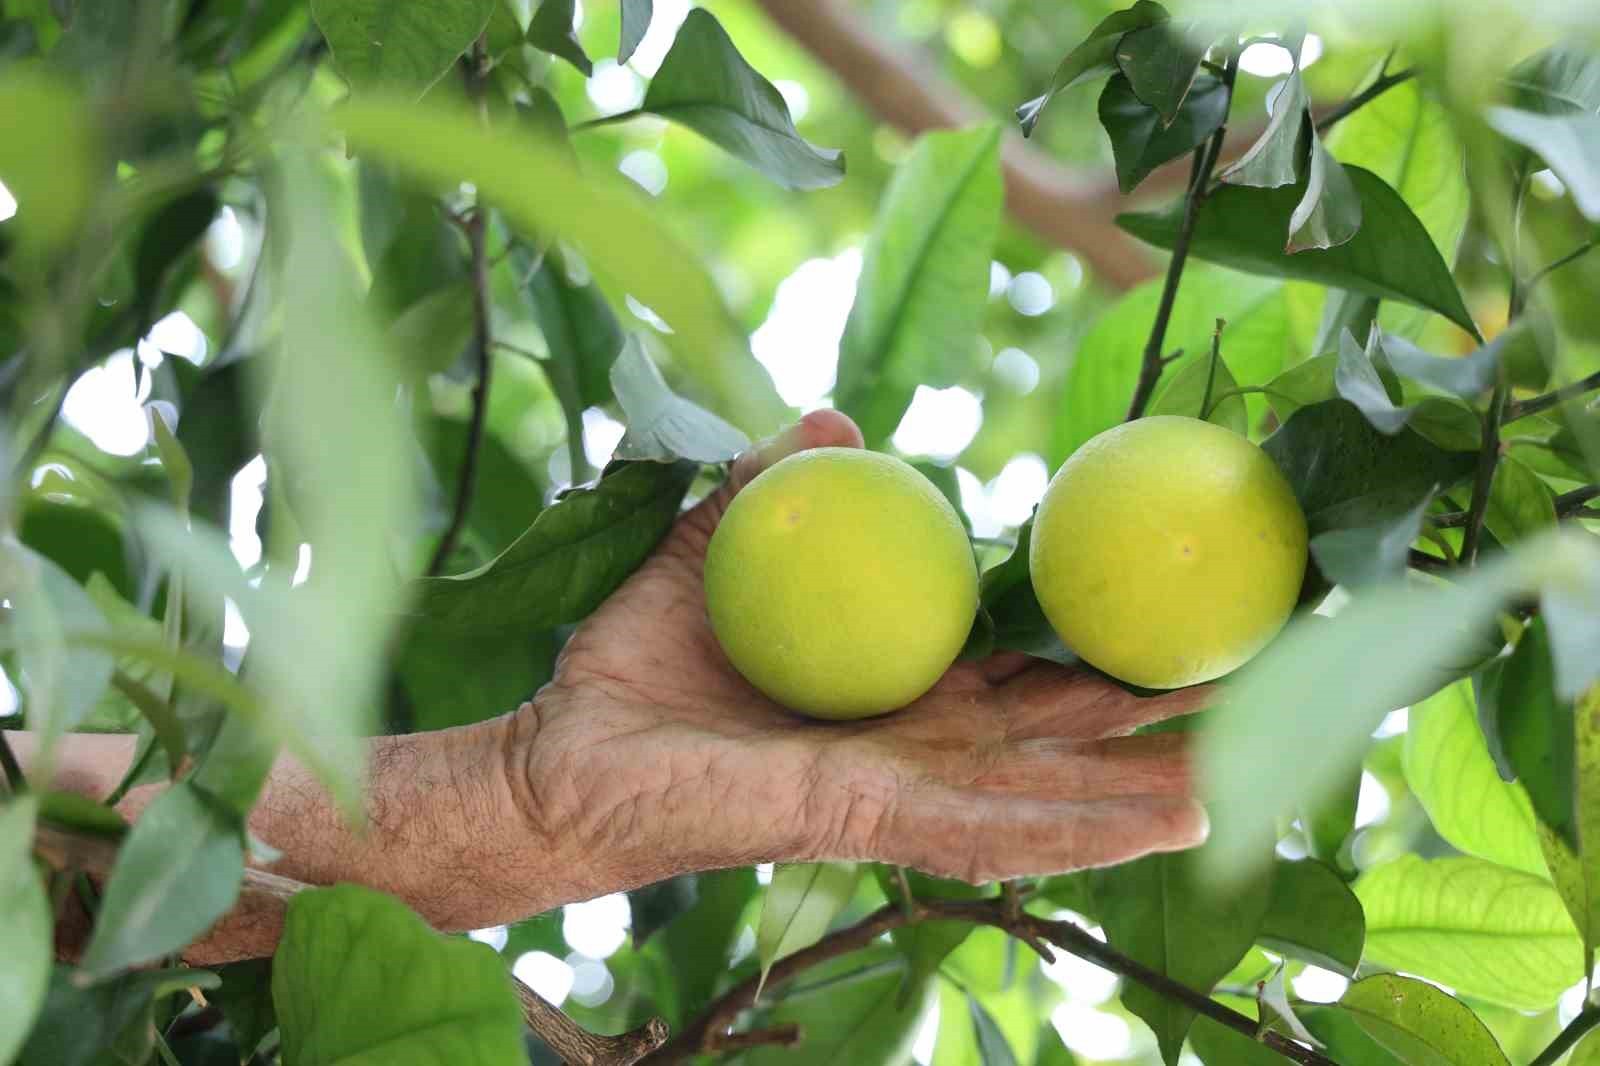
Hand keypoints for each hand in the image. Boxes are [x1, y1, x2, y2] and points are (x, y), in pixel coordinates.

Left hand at [512, 411, 1209, 894]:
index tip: (1177, 597)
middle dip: (1157, 712)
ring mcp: (900, 790)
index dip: (1099, 637)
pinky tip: (1175, 817)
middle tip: (1262, 673)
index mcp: (897, 691)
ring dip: (1153, 779)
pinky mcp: (867, 816)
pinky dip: (1084, 823)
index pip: (1022, 665)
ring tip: (1255, 763)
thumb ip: (772, 487)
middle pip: (1063, 732)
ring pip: (1053, 790)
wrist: (557, 758)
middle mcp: (917, 747)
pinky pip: (992, 824)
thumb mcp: (713, 553)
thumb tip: (831, 415)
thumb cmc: (635, 670)